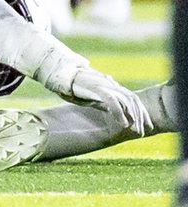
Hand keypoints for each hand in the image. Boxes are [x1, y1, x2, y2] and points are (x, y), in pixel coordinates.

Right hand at [36, 53, 151, 134]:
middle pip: (133, 100)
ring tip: (135, 131)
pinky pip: (112, 101)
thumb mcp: (92, 94)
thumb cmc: (74, 86)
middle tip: (143, 132)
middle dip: (141, 116)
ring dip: (133, 117)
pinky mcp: (97, 88)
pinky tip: (123, 124)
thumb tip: (110, 102)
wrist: (60, 74)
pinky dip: (119, 113)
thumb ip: (103, 98)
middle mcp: (111, 85)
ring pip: (126, 101)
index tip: (145, 126)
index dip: (141, 112)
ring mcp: (105, 85)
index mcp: (112, 86)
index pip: (132, 99)